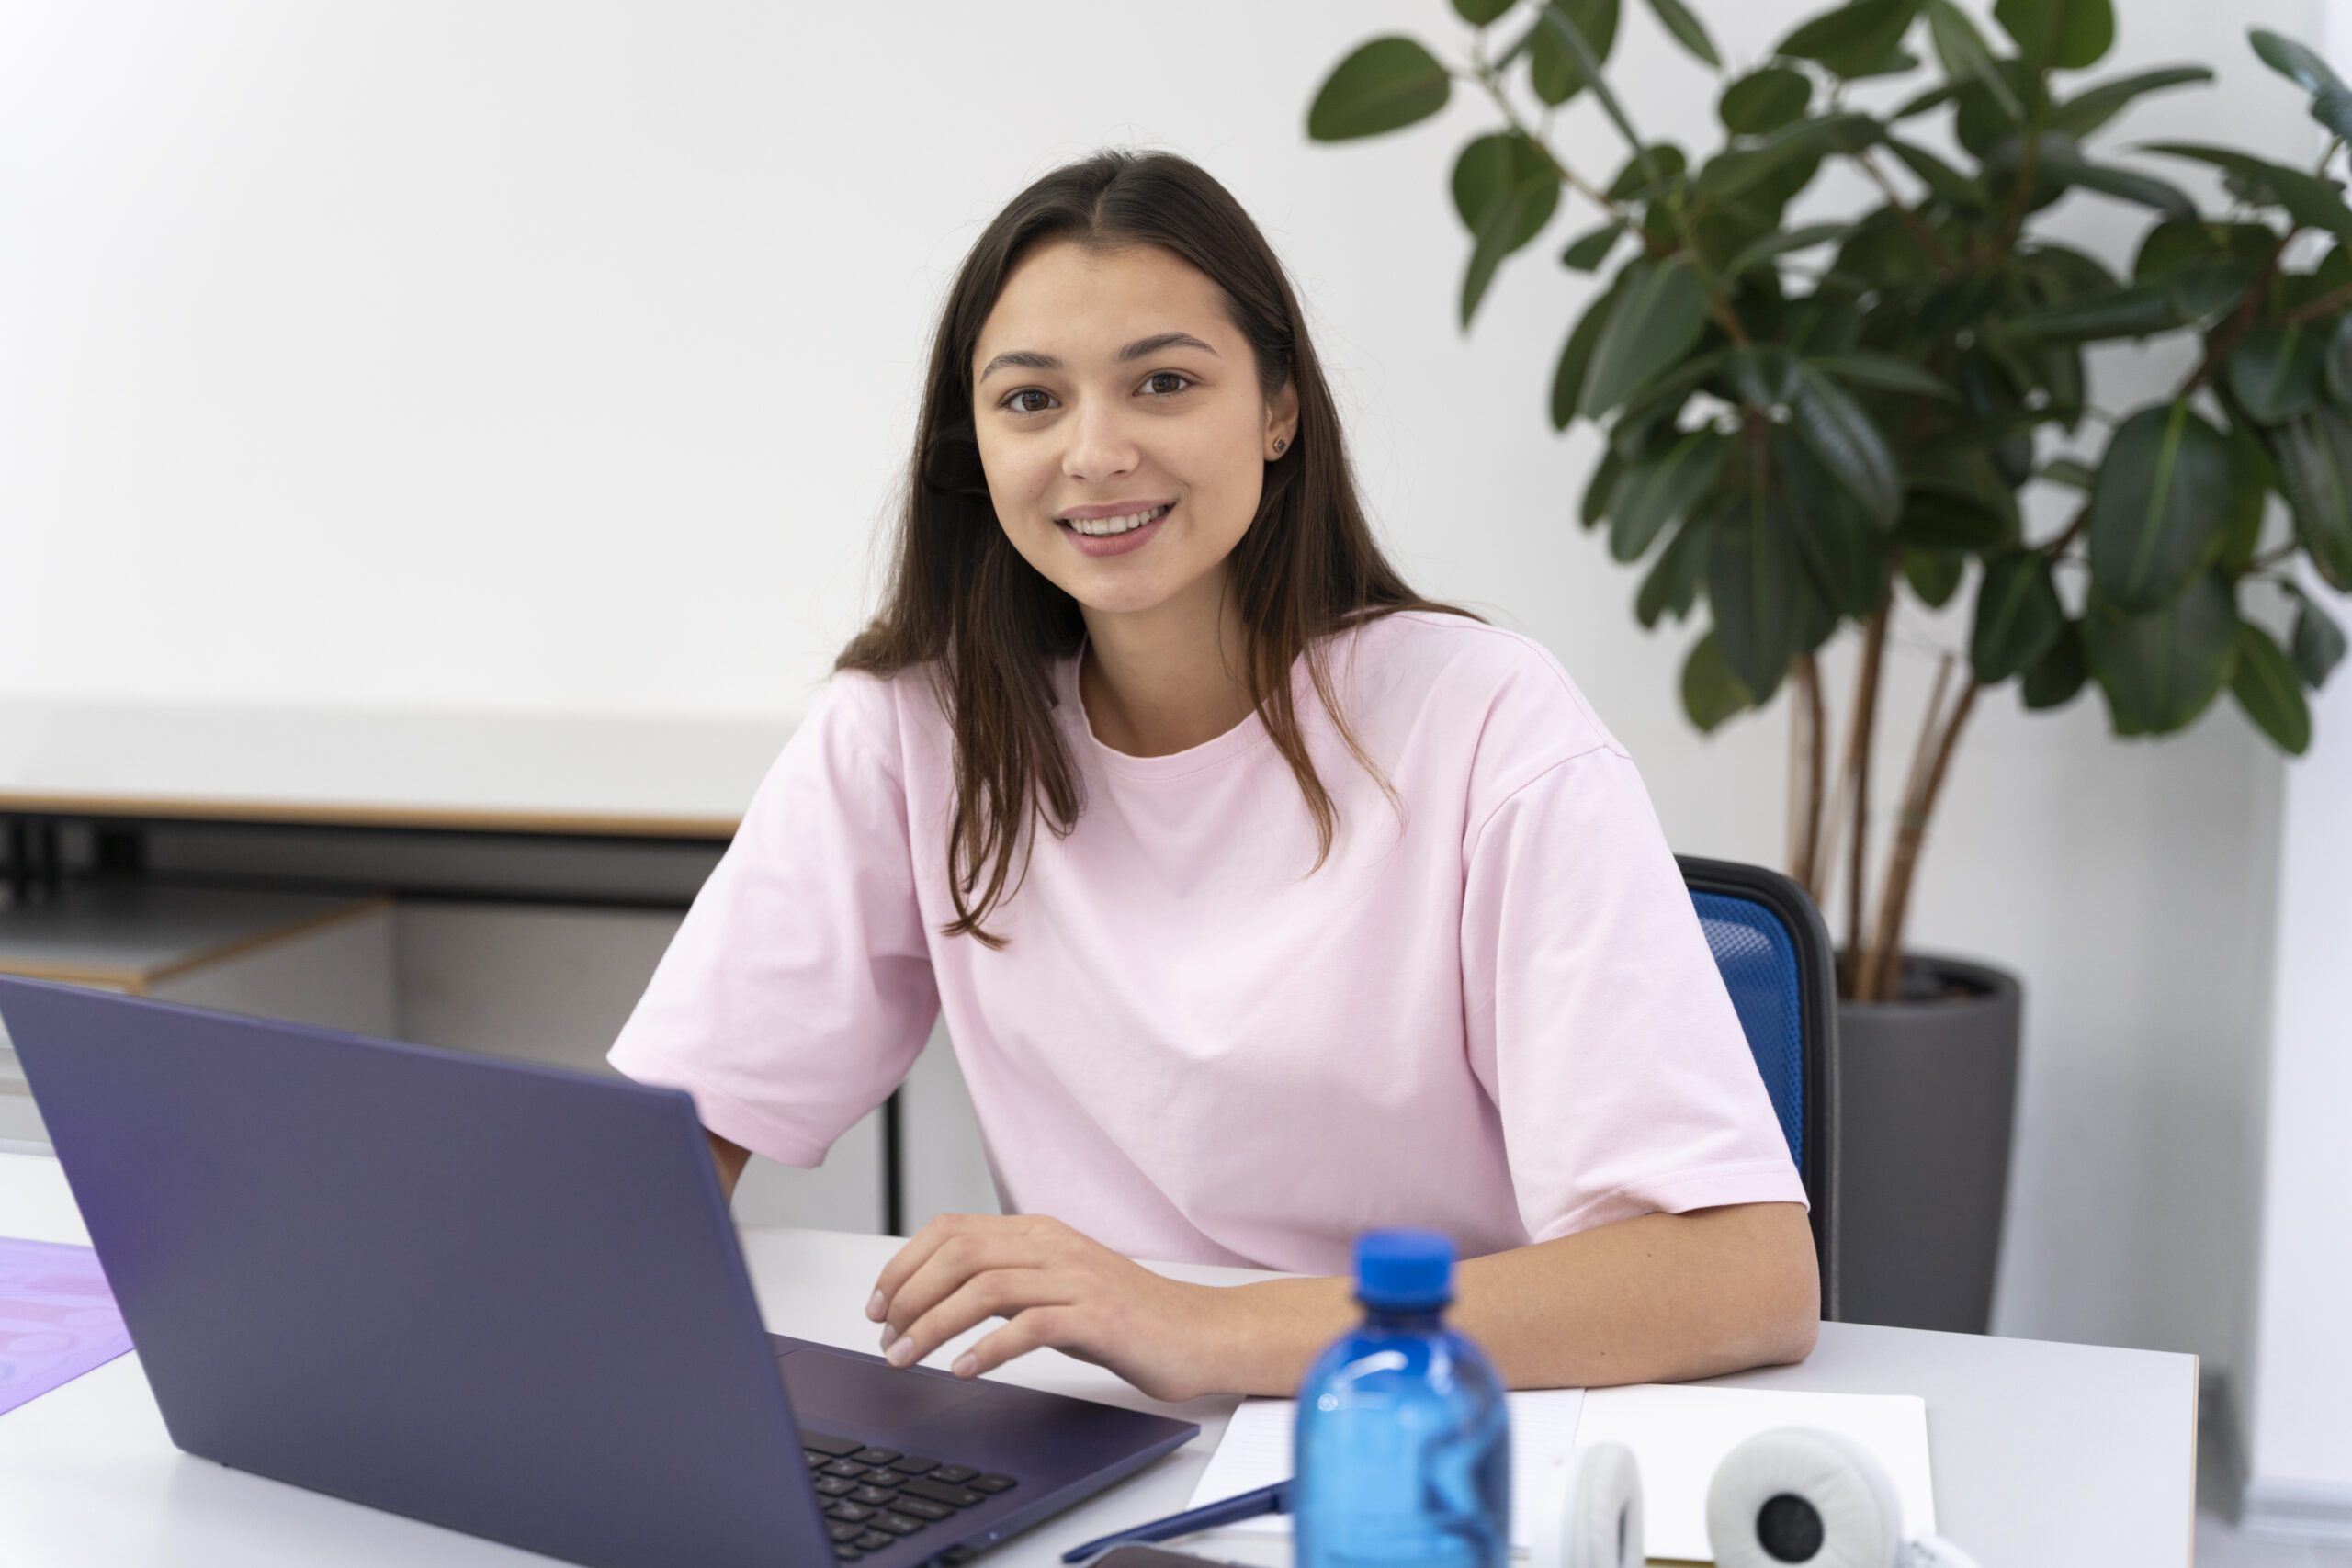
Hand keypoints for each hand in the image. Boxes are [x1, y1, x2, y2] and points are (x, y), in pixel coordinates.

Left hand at [865, 1213, 1234, 1402]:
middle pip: (959, 1254)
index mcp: (1039, 1232)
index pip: (951, 1230)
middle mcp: (1053, 1247)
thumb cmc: (1126, 1317)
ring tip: (907, 1358)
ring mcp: (1077, 1279)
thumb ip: (1006, 1281)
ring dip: (933, 1325)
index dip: (904, 1265)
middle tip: (886, 1338)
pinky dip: (988, 1348)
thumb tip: (937, 1298)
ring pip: (984, 1287)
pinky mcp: (1099, 1318)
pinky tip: (965, 1369)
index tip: (879, 1305)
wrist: (1199, 1334)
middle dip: (909, 1296)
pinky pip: (1031, 1326)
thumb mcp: (1055, 1287)